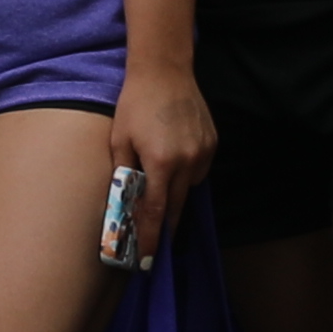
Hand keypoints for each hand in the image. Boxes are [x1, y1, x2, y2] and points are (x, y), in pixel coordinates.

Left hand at [104, 63, 216, 264]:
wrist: (164, 71)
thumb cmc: (134, 105)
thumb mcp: (119, 141)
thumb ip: (124, 176)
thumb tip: (124, 206)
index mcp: (161, 163)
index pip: (156, 212)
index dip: (152, 238)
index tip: (148, 260)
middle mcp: (187, 161)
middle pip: (176, 207)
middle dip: (164, 225)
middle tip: (154, 241)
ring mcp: (204, 153)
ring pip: (189, 189)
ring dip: (174, 196)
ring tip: (160, 190)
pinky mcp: (213, 144)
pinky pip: (199, 171)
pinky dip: (186, 175)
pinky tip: (173, 162)